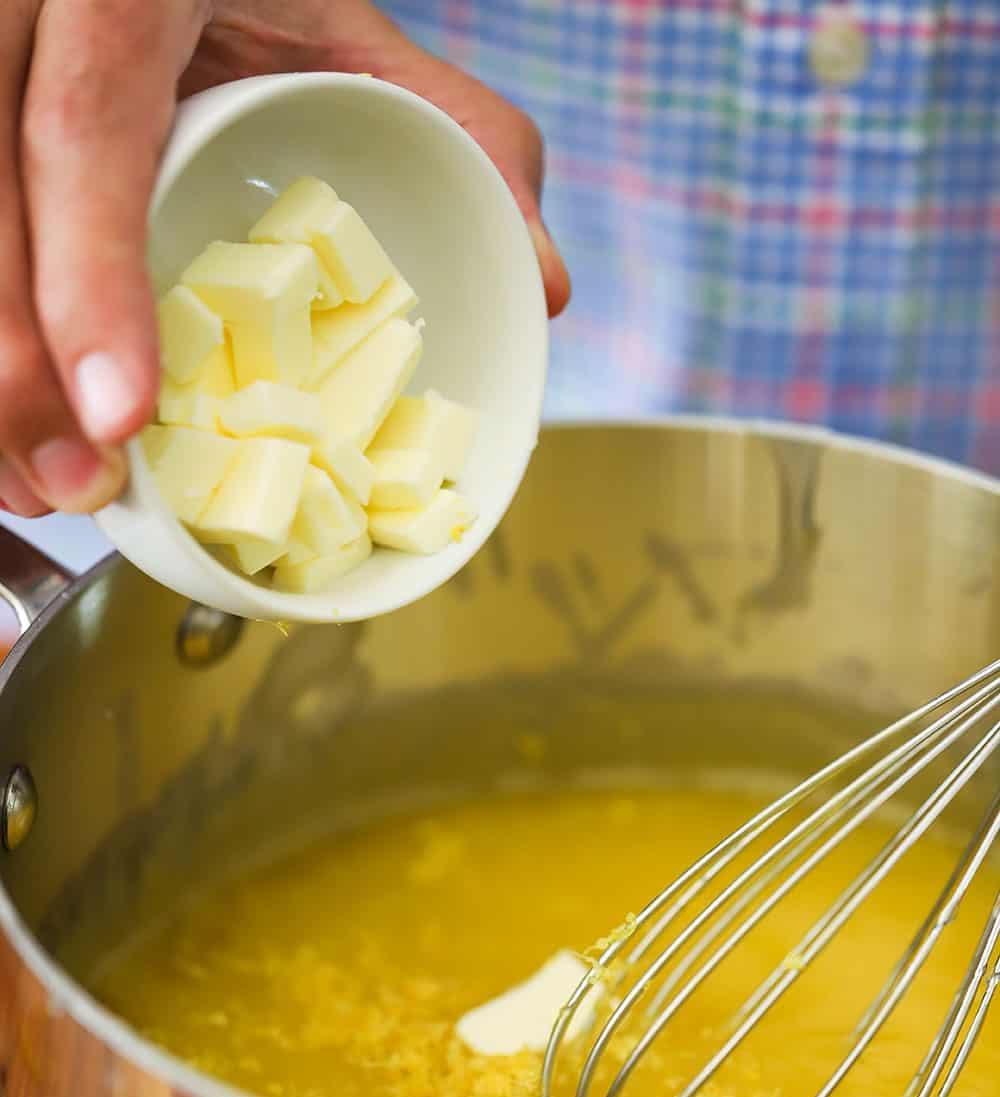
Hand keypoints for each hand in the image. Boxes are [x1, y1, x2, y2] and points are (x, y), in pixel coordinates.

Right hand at [0, 0, 569, 519]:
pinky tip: (12, 427)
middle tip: (76, 487)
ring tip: (41, 484)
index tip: (120, 415)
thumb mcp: (365, 46)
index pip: (87, 126)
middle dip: (15, 359)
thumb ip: (466, 141)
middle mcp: (28, 7)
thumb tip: (545, 284)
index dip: (88, 281)